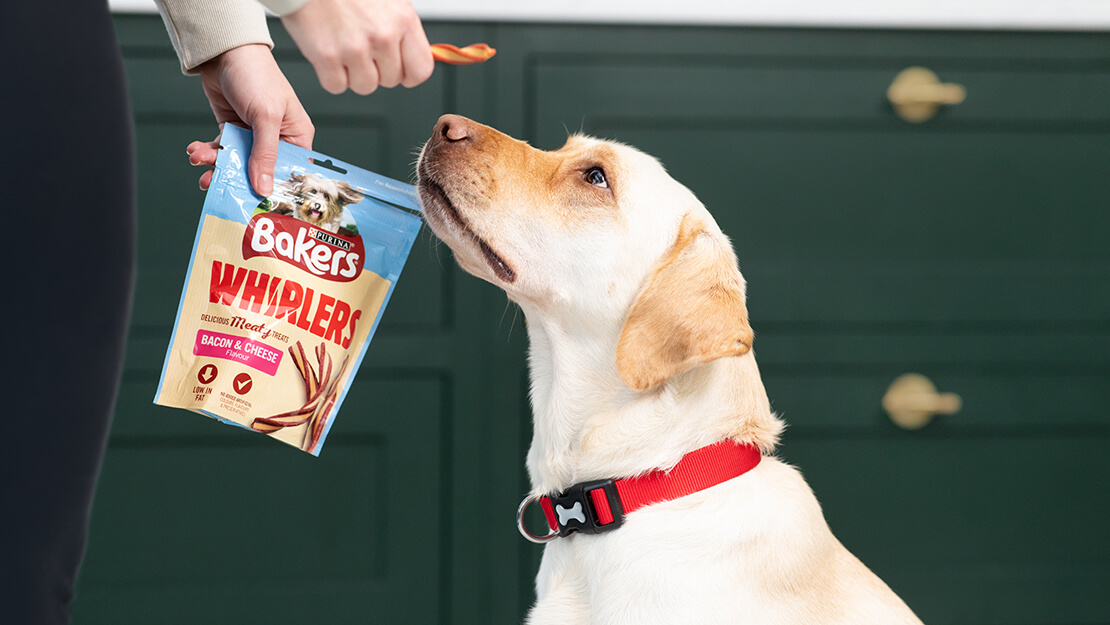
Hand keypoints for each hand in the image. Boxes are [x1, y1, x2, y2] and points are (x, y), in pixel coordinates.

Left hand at [187, 44, 314, 194]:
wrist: (225, 51)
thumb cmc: (256, 76)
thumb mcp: (265, 116)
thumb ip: (264, 154)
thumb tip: (264, 188)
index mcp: (296, 136)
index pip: (291, 172)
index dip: (276, 189)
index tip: (258, 204)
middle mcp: (276, 139)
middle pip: (260, 171)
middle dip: (237, 179)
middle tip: (217, 187)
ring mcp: (252, 136)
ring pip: (237, 163)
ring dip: (216, 165)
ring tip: (201, 164)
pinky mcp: (232, 130)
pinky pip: (221, 150)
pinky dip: (207, 152)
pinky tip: (196, 151)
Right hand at [281, 0, 434, 94]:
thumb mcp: (388, 0)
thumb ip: (403, 29)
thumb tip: (411, 57)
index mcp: (403, 19)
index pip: (420, 70)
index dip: (409, 74)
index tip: (400, 70)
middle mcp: (382, 36)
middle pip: (390, 81)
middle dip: (377, 69)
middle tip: (361, 47)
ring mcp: (355, 48)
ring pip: (364, 86)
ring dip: (354, 74)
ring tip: (344, 47)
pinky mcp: (327, 57)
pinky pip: (337, 86)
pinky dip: (331, 75)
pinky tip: (329, 52)